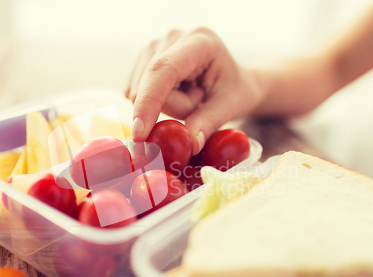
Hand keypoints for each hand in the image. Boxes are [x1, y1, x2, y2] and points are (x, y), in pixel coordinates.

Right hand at [126, 28, 262, 154]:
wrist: (231, 80)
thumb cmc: (235, 90)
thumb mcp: (231, 106)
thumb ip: (209, 122)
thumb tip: (188, 143)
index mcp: (199, 41)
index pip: (163, 70)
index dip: (148, 101)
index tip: (139, 134)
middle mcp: (172, 37)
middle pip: (150, 86)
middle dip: (171, 108)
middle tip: (200, 102)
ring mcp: (154, 46)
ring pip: (140, 92)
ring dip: (166, 107)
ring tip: (192, 96)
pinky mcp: (143, 60)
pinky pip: (137, 94)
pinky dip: (157, 104)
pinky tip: (178, 93)